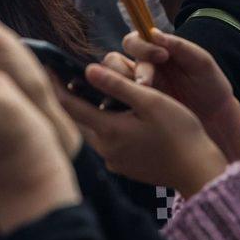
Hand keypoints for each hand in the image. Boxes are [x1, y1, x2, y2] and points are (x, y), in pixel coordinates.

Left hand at [59, 62, 229, 197]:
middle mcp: (105, 149)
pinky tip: (111, 115)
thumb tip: (88, 70)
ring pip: (92, 131)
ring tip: (84, 92)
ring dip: (88, 112)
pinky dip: (103, 126)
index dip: (54, 85)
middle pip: (77, 120)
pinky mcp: (125, 167)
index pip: (70, 106)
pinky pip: (105, 142)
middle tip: (59, 76)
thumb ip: (118, 86)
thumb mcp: (151, 101)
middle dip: (69, 98)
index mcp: (108, 131)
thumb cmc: (180, 132)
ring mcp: (114, 161)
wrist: (198, 170)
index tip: (42, 68)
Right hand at [121, 30, 239, 165]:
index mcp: (156, 52)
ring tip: (142, 97)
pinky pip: (117, 104)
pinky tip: (131, 110)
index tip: (163, 56)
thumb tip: (154, 33)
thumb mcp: (201, 63)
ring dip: (122, 85)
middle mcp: (142, 69)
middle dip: (128, 68)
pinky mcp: (136, 109)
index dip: (142, 46)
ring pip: (112, 81)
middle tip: (147, 82)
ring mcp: (137, 90)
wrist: (217, 117)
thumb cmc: (210, 85)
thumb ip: (180, 46)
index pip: (134, 41)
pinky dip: (118, 104)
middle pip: (114, 61)